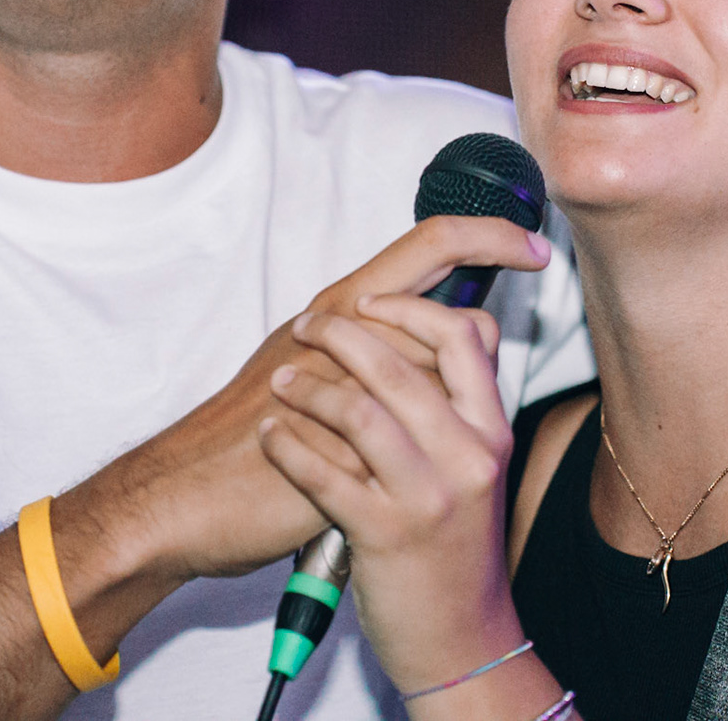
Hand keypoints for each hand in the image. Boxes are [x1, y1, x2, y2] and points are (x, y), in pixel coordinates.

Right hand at [116, 217, 547, 586]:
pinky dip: (404, 457)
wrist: (190, 492)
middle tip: (465, 381)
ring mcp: (345, 381)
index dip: (492, 235)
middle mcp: (348, 328)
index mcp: (344, 303)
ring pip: (437, 379)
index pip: (434, 242)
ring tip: (403, 443)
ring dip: (435, 414)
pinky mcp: (339, 440)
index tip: (536, 247)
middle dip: (469, 366)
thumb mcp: (320, 367)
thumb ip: (382, 346)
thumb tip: (452, 341)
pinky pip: (401, 441)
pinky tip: (387, 474)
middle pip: (453, 319)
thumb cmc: (256, 427)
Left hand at [257, 292, 529, 695]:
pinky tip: (271, 435)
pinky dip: (288, 445)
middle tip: (308, 326)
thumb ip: (457, 405)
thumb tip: (434, 328)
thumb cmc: (453, 544)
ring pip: (359, 410)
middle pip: (401, 362)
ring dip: (307, 386)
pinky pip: (324, 474)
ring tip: (281, 381)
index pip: (464, 335)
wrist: (460, 637)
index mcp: (490, 430)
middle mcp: (468, 457)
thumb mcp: (474, 467)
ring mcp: (428, 497)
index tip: (370, 302)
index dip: (411, 306)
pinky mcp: (385, 536)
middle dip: (341, 332)